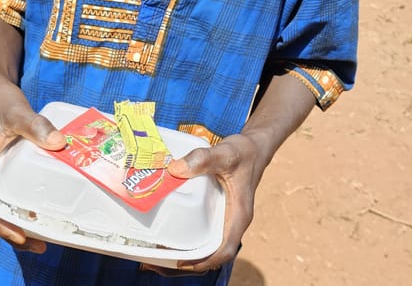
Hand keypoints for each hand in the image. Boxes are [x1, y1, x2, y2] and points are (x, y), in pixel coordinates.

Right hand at [0, 76, 65, 252]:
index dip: (2, 225)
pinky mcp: (3, 162)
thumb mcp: (17, 111)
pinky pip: (9, 189)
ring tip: (43, 232)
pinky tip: (40, 203)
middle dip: (13, 231)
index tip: (22, 238)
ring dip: (18, 219)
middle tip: (41, 243)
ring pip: (2, 202)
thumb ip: (36, 126)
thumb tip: (59, 143)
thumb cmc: (0, 99)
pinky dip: (21, 201)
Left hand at [144, 132, 264, 275]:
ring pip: (206, 246)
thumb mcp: (226, 153)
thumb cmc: (244, 152)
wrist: (254, 147)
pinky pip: (203, 232)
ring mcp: (224, 218)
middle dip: (186, 265)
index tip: (181, 262)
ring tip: (157, 256)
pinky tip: (169, 234)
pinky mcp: (217, 211)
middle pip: (211, 254)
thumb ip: (203, 158)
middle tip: (157, 263)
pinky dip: (187, 238)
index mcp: (239, 215)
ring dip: (184, 255)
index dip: (205, 261)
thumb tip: (175, 169)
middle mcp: (232, 222)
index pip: (225, 249)